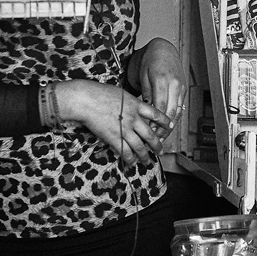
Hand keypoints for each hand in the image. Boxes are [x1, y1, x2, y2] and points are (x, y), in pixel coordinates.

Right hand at [55, 79, 170, 166]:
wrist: (86, 99)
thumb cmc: (99, 93)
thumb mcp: (120, 93)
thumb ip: (130, 102)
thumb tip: (134, 106)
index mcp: (136, 105)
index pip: (156, 114)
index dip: (165, 121)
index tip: (170, 126)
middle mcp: (133, 118)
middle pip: (150, 135)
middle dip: (157, 145)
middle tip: (160, 151)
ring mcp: (124, 129)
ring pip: (140, 147)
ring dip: (145, 156)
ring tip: (147, 161)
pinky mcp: (114, 138)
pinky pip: (125, 152)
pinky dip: (129, 159)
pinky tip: (131, 162)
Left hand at [136, 37, 185, 134]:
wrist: (163, 49)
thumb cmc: (150, 60)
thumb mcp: (143, 75)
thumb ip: (146, 94)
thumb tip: (145, 112)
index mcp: (162, 79)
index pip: (160, 106)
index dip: (154, 121)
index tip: (147, 131)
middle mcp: (175, 84)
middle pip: (170, 112)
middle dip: (162, 128)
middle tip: (154, 139)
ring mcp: (181, 87)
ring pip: (177, 112)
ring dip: (170, 127)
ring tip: (161, 138)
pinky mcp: (183, 90)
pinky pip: (180, 108)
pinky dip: (174, 119)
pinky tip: (168, 127)